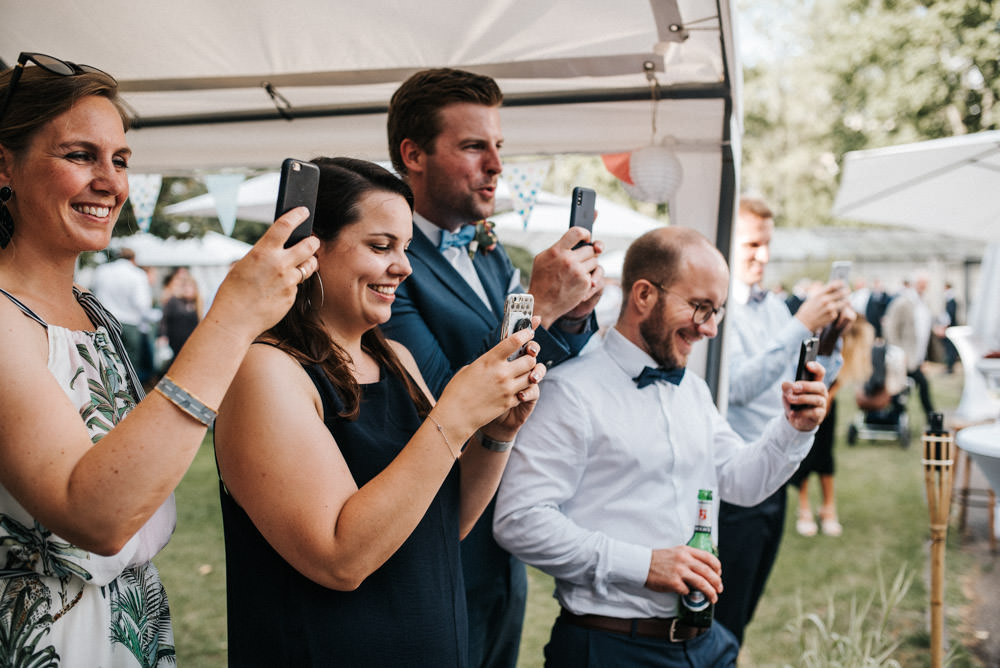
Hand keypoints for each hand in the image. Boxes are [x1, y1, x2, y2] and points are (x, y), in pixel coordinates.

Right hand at [207, 208, 319, 338]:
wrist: (234, 320)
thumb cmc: (233, 292)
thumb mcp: (243, 265)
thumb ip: (264, 255)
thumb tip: (277, 249)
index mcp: (263, 252)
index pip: (285, 225)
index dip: (297, 215)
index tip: (304, 211)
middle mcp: (279, 264)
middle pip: (309, 246)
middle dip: (313, 241)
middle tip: (312, 240)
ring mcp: (288, 281)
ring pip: (308, 266)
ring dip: (308, 262)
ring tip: (302, 263)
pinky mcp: (292, 296)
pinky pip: (298, 286)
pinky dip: (293, 284)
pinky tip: (279, 289)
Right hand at [436, 317, 542, 434]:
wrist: (455, 416)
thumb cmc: (457, 390)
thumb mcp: (470, 369)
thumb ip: (488, 362)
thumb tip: (498, 360)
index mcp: (489, 360)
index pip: (515, 340)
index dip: (525, 333)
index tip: (529, 330)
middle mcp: (501, 373)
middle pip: (530, 359)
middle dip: (530, 357)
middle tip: (526, 357)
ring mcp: (507, 389)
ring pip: (531, 376)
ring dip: (529, 373)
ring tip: (523, 374)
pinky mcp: (510, 402)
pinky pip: (525, 392)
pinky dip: (523, 389)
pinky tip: (515, 389)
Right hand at [529, 228, 603, 328]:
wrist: (542, 304)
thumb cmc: (541, 280)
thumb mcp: (543, 258)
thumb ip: (559, 247)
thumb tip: (577, 240)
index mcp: (557, 251)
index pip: (577, 232)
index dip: (585, 233)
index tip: (587, 238)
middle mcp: (568, 260)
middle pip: (591, 249)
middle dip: (588, 254)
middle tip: (581, 260)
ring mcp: (578, 272)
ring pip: (595, 262)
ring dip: (589, 266)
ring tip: (576, 273)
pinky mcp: (585, 283)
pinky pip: (594, 274)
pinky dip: (588, 278)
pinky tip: (577, 283)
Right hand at [645, 546, 722, 602]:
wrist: (641, 564)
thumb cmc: (658, 559)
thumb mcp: (676, 552)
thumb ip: (689, 557)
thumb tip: (703, 570)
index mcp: (686, 551)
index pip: (708, 558)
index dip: (717, 567)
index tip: (719, 574)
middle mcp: (684, 560)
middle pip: (708, 572)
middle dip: (717, 583)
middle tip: (719, 589)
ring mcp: (679, 571)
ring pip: (702, 583)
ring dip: (710, 592)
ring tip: (713, 598)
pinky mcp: (674, 583)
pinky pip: (687, 591)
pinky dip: (689, 594)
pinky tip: (687, 593)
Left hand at [783, 362, 827, 430]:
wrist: (795, 418)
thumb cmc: (793, 402)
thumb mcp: (787, 393)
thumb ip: (787, 388)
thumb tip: (785, 384)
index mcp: (814, 383)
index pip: (820, 373)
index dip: (816, 367)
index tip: (808, 364)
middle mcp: (821, 392)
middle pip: (820, 386)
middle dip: (807, 386)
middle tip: (794, 387)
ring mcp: (822, 404)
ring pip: (817, 399)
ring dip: (802, 398)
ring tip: (790, 398)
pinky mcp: (819, 415)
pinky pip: (814, 413)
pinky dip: (801, 413)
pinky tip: (792, 413)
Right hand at [795, 281, 848, 332]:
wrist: (804, 323)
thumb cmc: (808, 309)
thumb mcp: (813, 298)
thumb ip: (822, 293)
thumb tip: (833, 288)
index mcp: (819, 295)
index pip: (833, 285)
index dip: (840, 283)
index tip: (843, 283)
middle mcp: (825, 301)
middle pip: (841, 293)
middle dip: (846, 291)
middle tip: (848, 291)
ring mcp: (830, 309)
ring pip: (844, 302)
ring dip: (846, 301)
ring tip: (847, 300)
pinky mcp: (832, 316)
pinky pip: (839, 311)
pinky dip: (839, 310)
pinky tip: (836, 311)